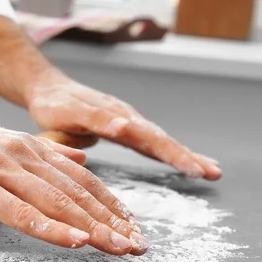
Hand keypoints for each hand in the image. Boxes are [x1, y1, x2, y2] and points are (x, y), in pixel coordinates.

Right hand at [0, 113, 148, 255]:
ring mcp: (1, 169)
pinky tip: (74, 240)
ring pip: (56, 201)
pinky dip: (50, 227)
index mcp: (28, 147)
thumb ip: (43, 153)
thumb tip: (80, 158)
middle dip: (110, 219)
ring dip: (91, 226)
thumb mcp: (1, 144)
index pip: (79, 178)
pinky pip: (20, 211)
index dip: (108, 202)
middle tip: (137, 242)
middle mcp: (21, 155)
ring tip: (117, 246)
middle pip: (76, 191)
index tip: (130, 223)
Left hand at [25, 71, 221, 180]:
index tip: (190, 167)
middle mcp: (126, 116)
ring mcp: (129, 120)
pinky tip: (192, 162)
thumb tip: (124, 127)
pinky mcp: (128, 127)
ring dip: (186, 155)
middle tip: (211, 173)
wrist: (49, 89)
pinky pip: (154, 141)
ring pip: (161, 139)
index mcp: (114, 115)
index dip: (169, 152)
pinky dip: (174, 152)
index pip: (147, 136)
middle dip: (185, 156)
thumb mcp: (66, 113)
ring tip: (212, 171)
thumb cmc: (53, 106)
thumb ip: (94, 119)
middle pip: (160, 138)